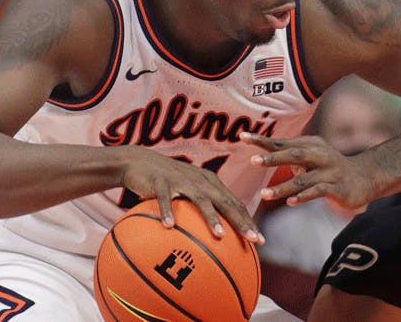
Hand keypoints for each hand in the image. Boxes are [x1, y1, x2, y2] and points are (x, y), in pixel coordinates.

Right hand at [119, 147, 263, 243]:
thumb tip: (218, 237)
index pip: (234, 203)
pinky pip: (165, 198)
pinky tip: (168, 226)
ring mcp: (181, 179)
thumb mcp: (188, 191)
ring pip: (200, 199)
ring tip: (220, 235)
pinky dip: (167, 211)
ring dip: (211, 217)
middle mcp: (200, 180)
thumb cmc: (168, 182)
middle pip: (225, 201)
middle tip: (253, 239)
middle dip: (240, 221)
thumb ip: (203, 207)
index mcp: (209, 183)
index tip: (260, 240)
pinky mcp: (161, 181)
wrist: (140, 161)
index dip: (248, 220)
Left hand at [240, 132, 375, 208]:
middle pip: (293, 154)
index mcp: (310, 144)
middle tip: (252, 162)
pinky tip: (291, 202)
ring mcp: (329, 170)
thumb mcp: (311, 157)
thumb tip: (264, 153)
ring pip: (303, 179)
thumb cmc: (329, 167)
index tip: (242, 137)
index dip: (262, 140)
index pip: (282, 142)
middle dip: (272, 158)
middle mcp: (320, 154)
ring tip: (264, 194)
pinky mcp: (337, 187)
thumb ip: (290, 155)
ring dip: (282, 187)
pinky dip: (303, 196)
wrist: (364, 177)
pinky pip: (318, 192)